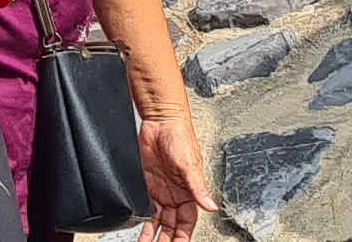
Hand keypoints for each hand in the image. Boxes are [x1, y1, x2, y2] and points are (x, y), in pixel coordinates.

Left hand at [139, 118, 210, 241]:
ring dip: (153, 235)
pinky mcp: (148, 185)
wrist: (160, 121)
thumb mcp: (189, 165)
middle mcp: (176, 195)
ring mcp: (161, 192)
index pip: (186, 223)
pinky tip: (139, 231)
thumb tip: (211, 206)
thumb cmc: (180, 137)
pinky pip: (146, 209)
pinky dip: (143, 221)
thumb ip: (198, 188)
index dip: (182, 237)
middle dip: (167, 240)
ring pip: (158, 221)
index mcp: (189, 193)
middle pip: (172, 226)